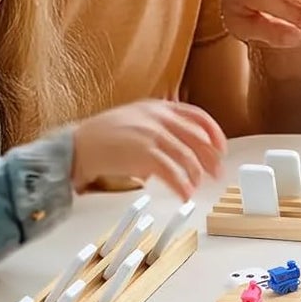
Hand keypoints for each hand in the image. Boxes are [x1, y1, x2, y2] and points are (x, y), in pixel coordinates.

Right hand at [71, 100, 225, 197]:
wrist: (78, 144)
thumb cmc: (105, 135)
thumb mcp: (136, 118)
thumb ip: (161, 126)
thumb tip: (185, 147)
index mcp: (159, 107)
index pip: (198, 116)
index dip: (214, 133)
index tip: (221, 148)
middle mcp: (158, 118)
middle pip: (197, 138)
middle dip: (211, 158)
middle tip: (216, 173)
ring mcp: (152, 134)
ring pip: (187, 157)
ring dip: (195, 175)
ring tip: (195, 187)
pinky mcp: (143, 153)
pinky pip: (172, 172)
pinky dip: (182, 185)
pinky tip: (184, 194)